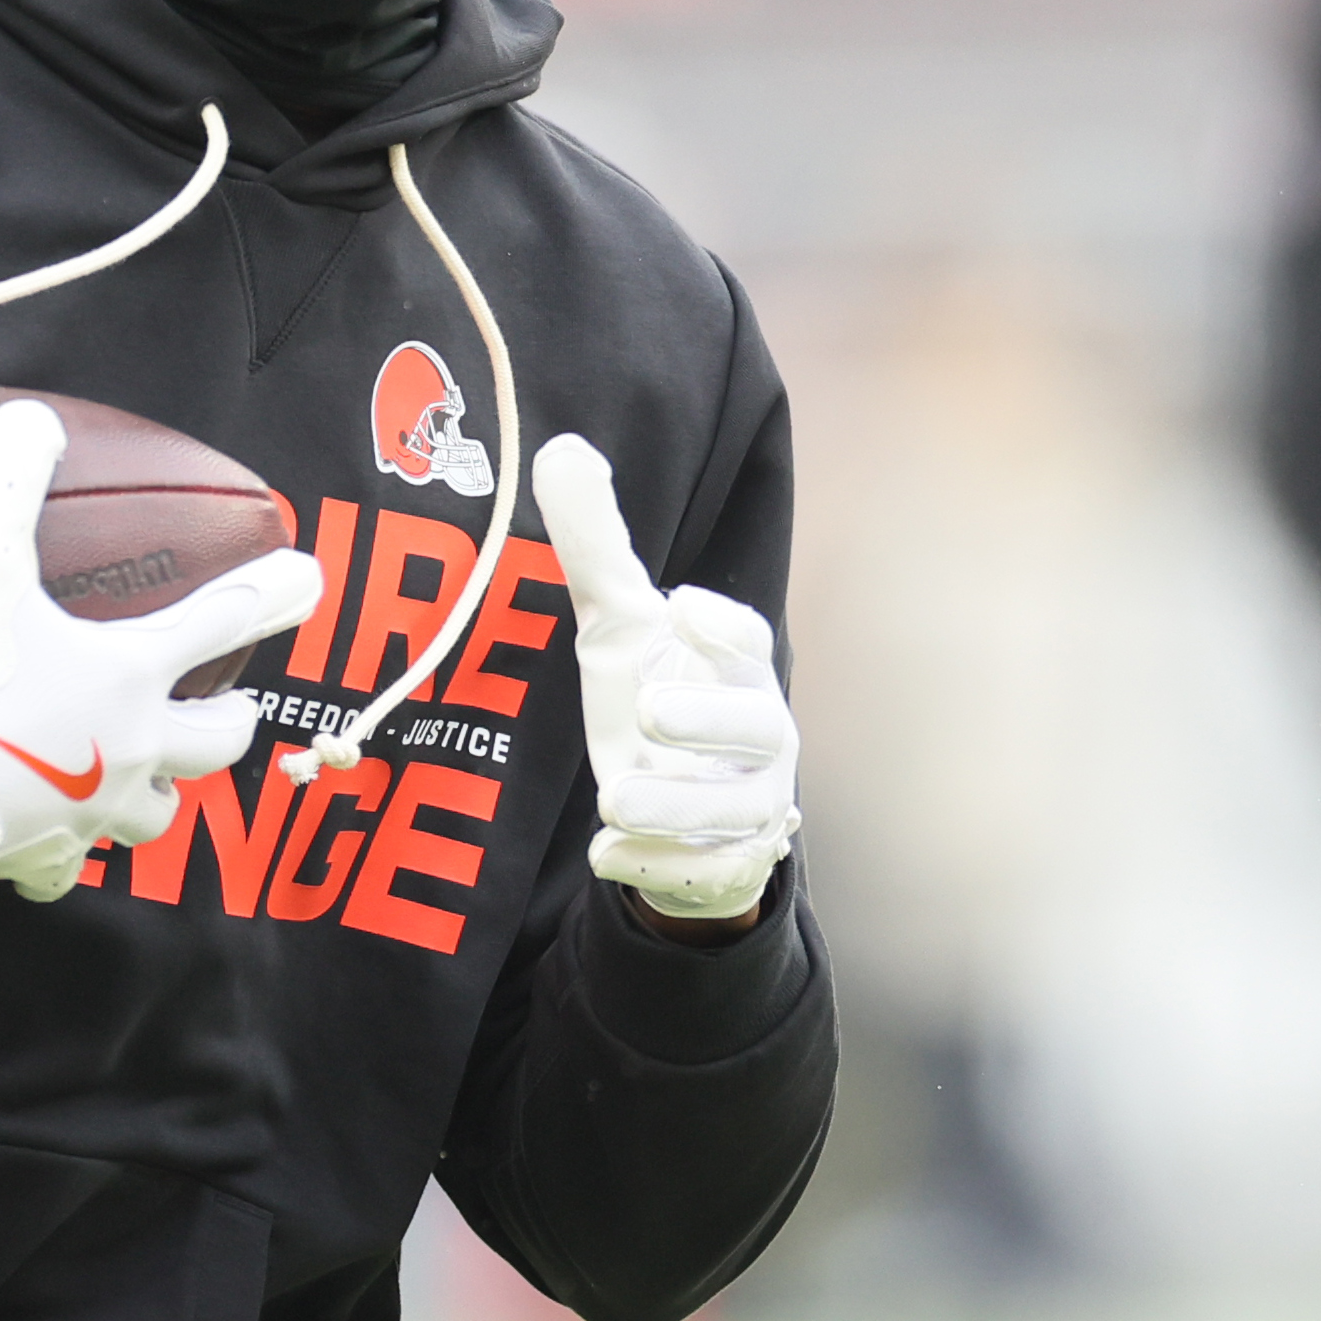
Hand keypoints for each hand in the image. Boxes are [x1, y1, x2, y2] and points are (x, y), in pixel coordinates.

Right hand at [0, 399, 323, 902]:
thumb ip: (7, 483)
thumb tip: (29, 416)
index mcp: (126, 675)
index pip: (217, 625)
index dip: (268, 595)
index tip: (309, 581)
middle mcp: (127, 748)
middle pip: (215, 742)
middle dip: (232, 721)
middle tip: (236, 706)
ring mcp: (89, 814)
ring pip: (159, 816)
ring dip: (163, 793)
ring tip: (151, 778)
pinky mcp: (39, 857)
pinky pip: (71, 867)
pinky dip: (67, 851)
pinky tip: (49, 837)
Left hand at [534, 433, 799, 924]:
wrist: (682, 810)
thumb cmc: (657, 694)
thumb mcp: (619, 624)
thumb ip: (596, 545)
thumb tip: (561, 447)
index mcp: (739, 669)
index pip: (750, 643)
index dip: (724, 627)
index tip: (681, 608)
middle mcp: (760, 737)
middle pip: (756, 727)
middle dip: (708, 720)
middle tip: (648, 709)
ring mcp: (747, 806)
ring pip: (729, 810)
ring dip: (672, 804)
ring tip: (611, 795)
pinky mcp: (723, 864)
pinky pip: (700, 872)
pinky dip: (653, 865)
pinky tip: (607, 854)